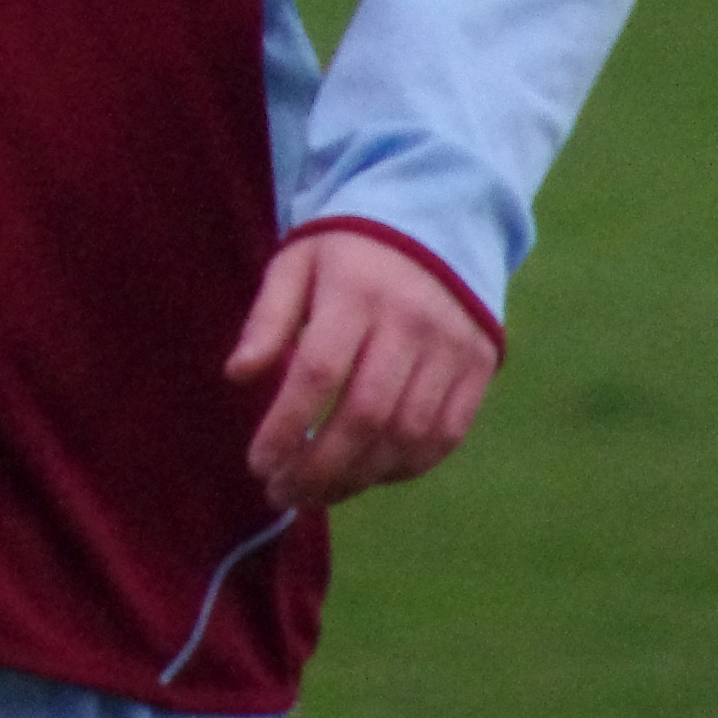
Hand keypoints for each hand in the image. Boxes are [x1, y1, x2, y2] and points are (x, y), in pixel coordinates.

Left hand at [225, 228, 499, 510]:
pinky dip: (405, 467)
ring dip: (360, 476)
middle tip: (283, 493)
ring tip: (318, 493)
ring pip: (408, 434)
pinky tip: (367, 475)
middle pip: (367, 415)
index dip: (286, 427)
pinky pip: (446, 434)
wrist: (433, 224)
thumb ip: (267, 318)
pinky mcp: (479, 367)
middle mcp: (410, 323)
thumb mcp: (296, 264)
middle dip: (321, 467)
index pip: (318, 374)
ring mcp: (452, 348)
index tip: (258, 464)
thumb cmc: (346, 253)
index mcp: (356, 292)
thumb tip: (238, 375)